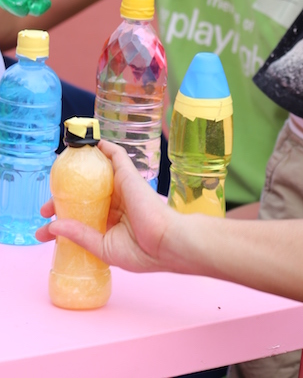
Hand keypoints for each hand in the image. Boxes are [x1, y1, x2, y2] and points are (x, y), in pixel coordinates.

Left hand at [35, 141, 186, 273]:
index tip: (43, 229)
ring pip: (97, 174)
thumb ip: (79, 235)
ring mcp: (121, 188)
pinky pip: (115, 156)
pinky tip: (87, 144)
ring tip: (57, 176)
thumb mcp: (103, 247)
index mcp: (112, 223)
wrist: (164, 243)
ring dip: (78, 172)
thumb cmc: (141, 252)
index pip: (83, 217)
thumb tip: (52, 227)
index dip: (63, 219)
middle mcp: (116, 203)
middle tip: (45, 208)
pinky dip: (103, 148)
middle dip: (63, 200)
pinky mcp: (128, 175)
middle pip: (85, 195)